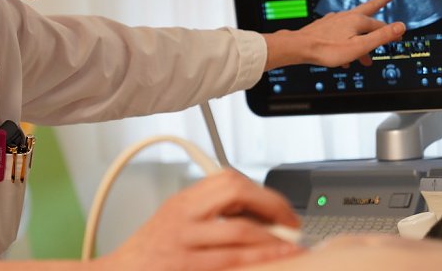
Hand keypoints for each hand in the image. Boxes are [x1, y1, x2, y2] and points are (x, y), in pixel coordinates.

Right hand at [96, 169, 303, 270]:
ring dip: (272, 239)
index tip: (280, 207)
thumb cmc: (150, 251)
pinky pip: (231, 261)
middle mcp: (183, 216)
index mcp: (183, 201)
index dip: (261, 191)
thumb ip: (209, 211)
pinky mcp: (186, 267)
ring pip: (238, 231)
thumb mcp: (175, 219)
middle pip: (235, 193)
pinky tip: (273, 259)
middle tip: (291, 223)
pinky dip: (258, 259)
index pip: (228, 179)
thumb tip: (258, 215)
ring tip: (291, 245)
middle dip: (271, 207)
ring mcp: (184, 242)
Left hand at [262, 0, 404, 69]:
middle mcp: (346, 16)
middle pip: (369, 8)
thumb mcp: (360, 46)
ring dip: (362, 38)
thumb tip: (401, 26)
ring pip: (354, 26)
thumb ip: (381, 36)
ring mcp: (335, 20)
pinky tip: (344, 52)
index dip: (392, 32)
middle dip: (381, 1)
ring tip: (364, 55)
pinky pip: (341, 32)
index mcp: (358, 20)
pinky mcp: (325, 26)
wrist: (299, 47)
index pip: (381, 25)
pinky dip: (347, 41)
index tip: (399, 36)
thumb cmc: (327, 49)